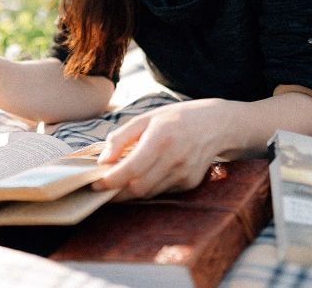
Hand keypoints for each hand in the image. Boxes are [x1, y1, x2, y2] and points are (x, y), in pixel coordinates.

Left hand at [92, 99, 229, 199]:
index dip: (111, 180)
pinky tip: (144, 175)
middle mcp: (174, 159)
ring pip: (148, 193)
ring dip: (130, 191)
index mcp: (161, 138)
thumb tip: (103, 159)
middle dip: (116, 193)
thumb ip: (121, 137)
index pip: (131, 169)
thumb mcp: (146, 118)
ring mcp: (184, 174)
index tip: (95, 183)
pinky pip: (162, 191)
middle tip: (101, 188)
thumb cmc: (176, 118)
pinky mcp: (190, 184)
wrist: (216, 125)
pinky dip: (148, 187)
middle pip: (138, 188)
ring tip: (118, 181)